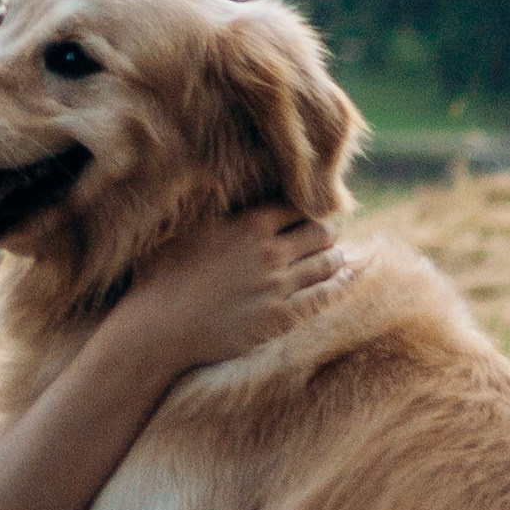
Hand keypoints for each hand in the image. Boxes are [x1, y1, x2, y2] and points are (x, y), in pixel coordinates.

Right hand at [114, 206, 346, 383]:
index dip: (309, 208)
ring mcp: (278, 286)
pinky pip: (323, 297)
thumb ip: (220, 208)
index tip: (312, 211)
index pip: (298, 206)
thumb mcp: (190, 228)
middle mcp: (270, 251)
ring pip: (326, 263)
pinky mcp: (280, 318)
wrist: (160, 326)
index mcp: (250, 224)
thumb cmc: (164, 275)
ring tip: (337, 255)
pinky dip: (341, 285)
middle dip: (327, 231)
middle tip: (328, 234)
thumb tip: (227, 183)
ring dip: (336, 256)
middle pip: (320, 232)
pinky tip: (348, 279)